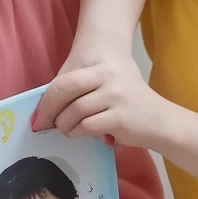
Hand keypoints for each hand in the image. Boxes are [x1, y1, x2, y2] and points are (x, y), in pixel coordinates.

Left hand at [32, 57, 168, 149]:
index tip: (37, 116)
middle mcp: (109, 76)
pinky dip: (79, 132)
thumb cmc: (127, 101)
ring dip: (65, 125)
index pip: (64, 81)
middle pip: (65, 92)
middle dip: (50, 112)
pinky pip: (87, 126)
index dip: (46, 100)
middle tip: (43, 125)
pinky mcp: (119, 117)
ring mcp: (115, 95)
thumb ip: (76, 88)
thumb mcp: (104, 83)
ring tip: (68, 129)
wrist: (160, 119)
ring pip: (74, 112)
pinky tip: (83, 133)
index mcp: (101, 65)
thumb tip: (43, 106)